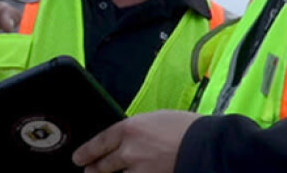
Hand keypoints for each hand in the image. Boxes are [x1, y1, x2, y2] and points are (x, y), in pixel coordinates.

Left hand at [73, 110, 200, 172]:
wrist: (208, 146)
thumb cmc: (186, 128)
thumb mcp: (155, 119)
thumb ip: (137, 130)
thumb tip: (127, 139)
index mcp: (129, 129)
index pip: (100, 143)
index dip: (86, 152)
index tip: (78, 158)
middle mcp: (130, 151)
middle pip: (104, 164)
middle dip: (94, 169)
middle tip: (88, 170)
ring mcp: (140, 170)